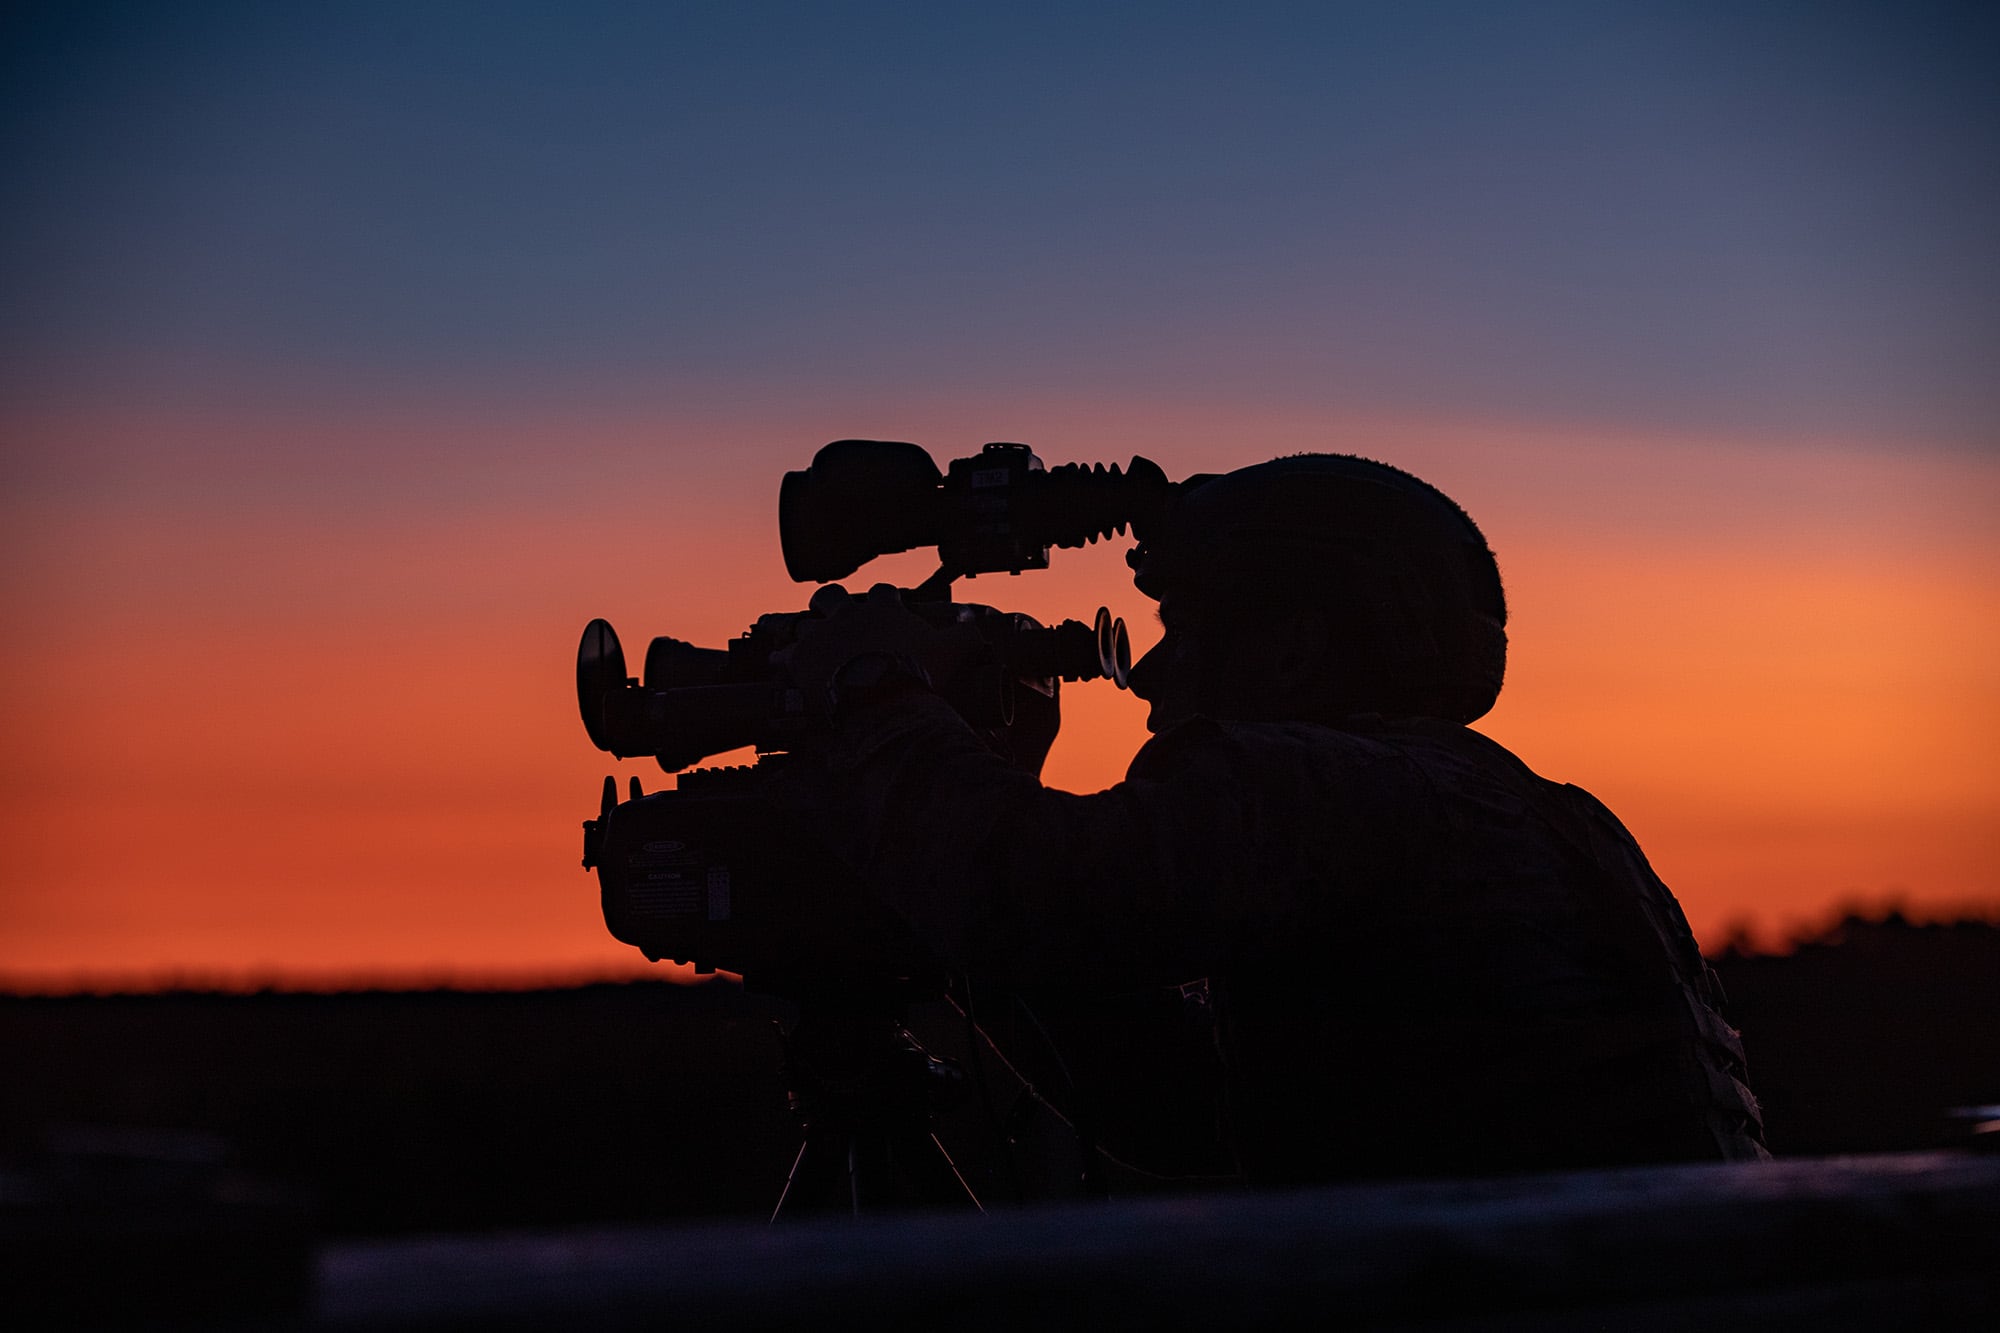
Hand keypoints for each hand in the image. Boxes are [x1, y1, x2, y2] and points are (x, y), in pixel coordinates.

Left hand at [782, 583, 974, 712]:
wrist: (882, 699)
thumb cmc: (917, 673)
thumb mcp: (953, 651)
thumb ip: (968, 635)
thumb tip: (982, 627)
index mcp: (883, 610)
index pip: (882, 592)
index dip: (882, 600)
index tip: (885, 609)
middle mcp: (848, 616)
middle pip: (830, 597)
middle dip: (829, 604)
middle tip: (833, 618)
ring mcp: (822, 636)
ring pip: (805, 625)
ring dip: (806, 634)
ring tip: (806, 645)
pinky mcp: (802, 659)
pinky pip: (786, 656)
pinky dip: (785, 660)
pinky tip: (782, 664)